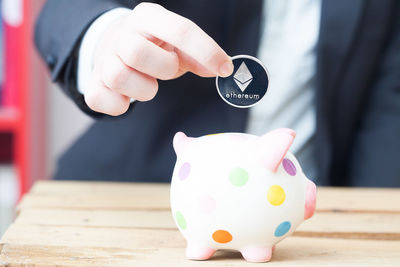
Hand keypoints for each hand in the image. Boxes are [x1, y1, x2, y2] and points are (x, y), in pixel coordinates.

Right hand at [84, 3, 233, 115]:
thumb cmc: (153, 47)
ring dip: (144, 89)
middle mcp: (122, 34)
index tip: (225, 69)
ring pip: (119, 77)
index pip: (179, 30)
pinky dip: (120, 105)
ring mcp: (103, 59)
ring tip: (148, 83)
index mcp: (148, 18)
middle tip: (167, 69)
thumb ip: (199, 55)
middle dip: (162, 68)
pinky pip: (100, 100)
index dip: (206, 51)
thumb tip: (222, 69)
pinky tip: (128, 97)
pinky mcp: (92, 84)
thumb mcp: (177, 45)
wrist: (114, 45)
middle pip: (137, 52)